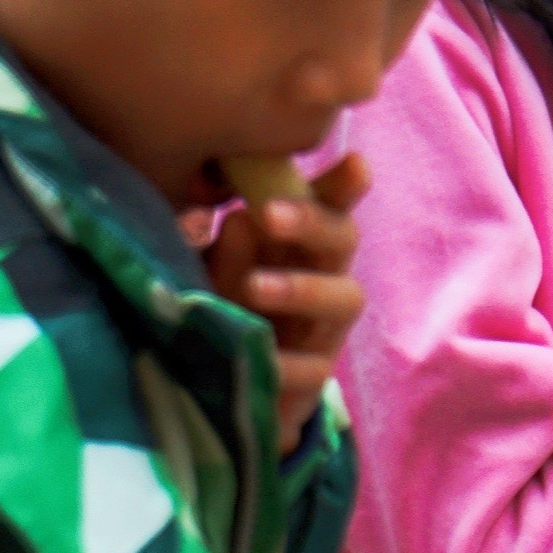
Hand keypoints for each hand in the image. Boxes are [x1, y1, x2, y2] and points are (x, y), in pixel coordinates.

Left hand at [206, 151, 367, 454]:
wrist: (221, 390)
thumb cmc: (216, 307)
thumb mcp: (200, 268)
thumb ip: (209, 244)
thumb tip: (226, 219)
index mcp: (296, 240)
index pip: (324, 201)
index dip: (342, 182)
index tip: (352, 162)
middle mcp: (322, 275)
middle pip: (343, 238)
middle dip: (312, 222)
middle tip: (270, 214)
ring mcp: (324, 328)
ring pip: (344, 298)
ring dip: (301, 288)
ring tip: (254, 287)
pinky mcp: (314, 378)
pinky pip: (313, 368)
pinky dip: (285, 360)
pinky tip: (257, 354)